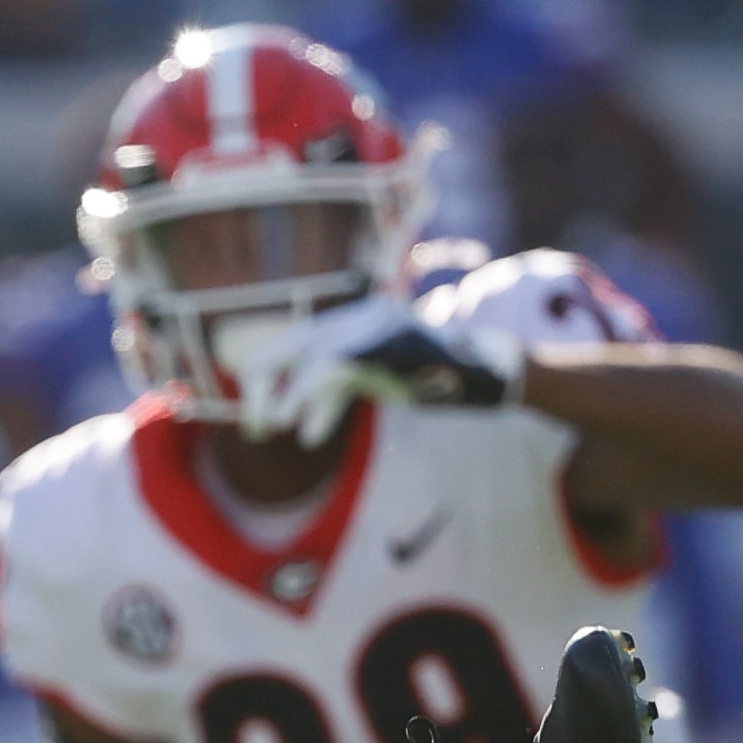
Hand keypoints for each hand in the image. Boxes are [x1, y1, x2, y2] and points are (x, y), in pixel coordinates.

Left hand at [252, 291, 523, 446]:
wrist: (486, 372)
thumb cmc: (433, 379)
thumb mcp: (374, 381)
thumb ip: (332, 392)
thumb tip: (289, 419)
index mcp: (354, 318)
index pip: (295, 340)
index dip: (267, 373)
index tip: (258, 410)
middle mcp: (361, 314)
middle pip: (292, 342)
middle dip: (261, 381)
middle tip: (256, 425)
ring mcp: (376, 326)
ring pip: (309, 354)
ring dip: (281, 395)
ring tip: (270, 427)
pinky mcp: (387, 345)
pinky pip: (334, 367)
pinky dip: (307, 396)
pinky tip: (300, 427)